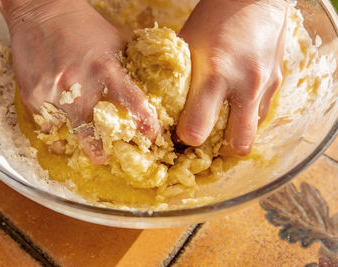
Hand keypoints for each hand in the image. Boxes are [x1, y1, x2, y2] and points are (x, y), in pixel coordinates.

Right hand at [0, 0, 159, 163]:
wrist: (40, 11)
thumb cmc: (82, 25)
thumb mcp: (113, 42)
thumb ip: (127, 69)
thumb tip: (145, 92)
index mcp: (106, 69)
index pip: (133, 103)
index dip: (145, 124)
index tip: (151, 136)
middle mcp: (78, 86)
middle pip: (94, 135)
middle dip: (101, 152)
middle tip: (105, 154)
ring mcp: (52, 94)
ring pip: (67, 137)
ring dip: (76, 144)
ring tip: (81, 143)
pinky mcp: (32, 98)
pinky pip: (46, 128)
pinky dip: (56, 132)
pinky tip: (62, 127)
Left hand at [177, 0, 286, 155]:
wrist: (253, 0)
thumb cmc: (212, 21)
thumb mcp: (185, 48)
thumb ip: (177, 80)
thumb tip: (161, 107)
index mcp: (213, 76)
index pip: (197, 131)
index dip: (186, 138)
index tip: (180, 133)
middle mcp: (243, 86)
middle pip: (237, 146)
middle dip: (220, 152)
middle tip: (207, 142)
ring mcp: (264, 86)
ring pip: (253, 133)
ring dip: (236, 136)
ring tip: (221, 125)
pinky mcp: (278, 83)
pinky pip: (262, 115)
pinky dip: (247, 118)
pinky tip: (236, 106)